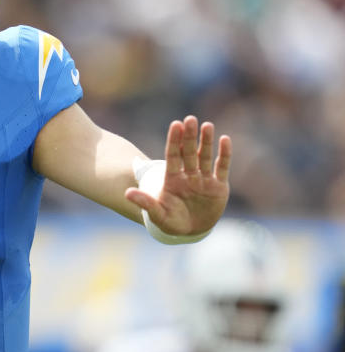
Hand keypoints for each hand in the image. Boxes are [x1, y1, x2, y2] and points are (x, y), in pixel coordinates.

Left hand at [124, 116, 230, 235]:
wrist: (191, 232)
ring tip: (207, 125)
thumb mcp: (157, 214)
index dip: (174, 140)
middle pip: (189, 152)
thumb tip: (126, 193)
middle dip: (189, 137)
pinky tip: (225, 140)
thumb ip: (145, 203)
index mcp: (172, 179)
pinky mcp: (219, 187)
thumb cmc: (171, 222)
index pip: (172, 156)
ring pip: (205, 156)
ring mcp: (204, 180)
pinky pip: (222, 168)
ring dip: (207, 141)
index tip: (175, 124)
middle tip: (190, 119)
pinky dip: (224, 155)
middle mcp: (188, 175)